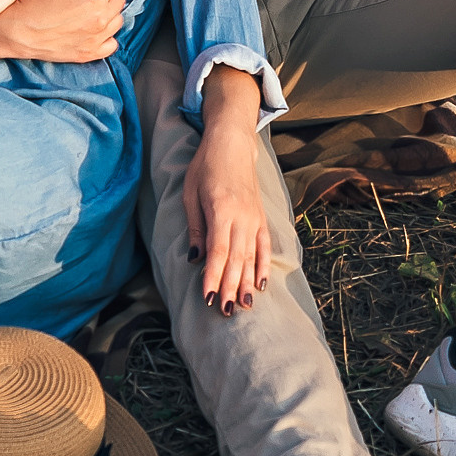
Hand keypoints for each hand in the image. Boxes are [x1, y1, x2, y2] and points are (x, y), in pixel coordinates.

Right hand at [0, 0, 128, 62]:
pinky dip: (105, 35)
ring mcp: (97, 39)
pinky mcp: (90, 54)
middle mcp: (101, 19)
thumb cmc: (34, 0)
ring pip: (117, 19)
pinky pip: (112, 43)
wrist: (15, 30)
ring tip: (85, 8)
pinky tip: (88, 28)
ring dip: (107, 12)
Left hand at [183, 128, 271, 314]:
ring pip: (252, 256)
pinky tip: (261, 284)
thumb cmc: (206, 166)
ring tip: (244, 306)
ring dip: (247, 283)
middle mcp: (242, 216)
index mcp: (221, 209)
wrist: (233, 143)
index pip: (218, 251)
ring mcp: (255, 218)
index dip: (214, 276)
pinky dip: (264, 266)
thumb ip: (195, 228)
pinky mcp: (261, 218)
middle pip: (237, 259)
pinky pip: (265, 246)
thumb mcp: (191, 193)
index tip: (208, 298)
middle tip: (225, 311)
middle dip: (231, 287)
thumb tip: (195, 259)